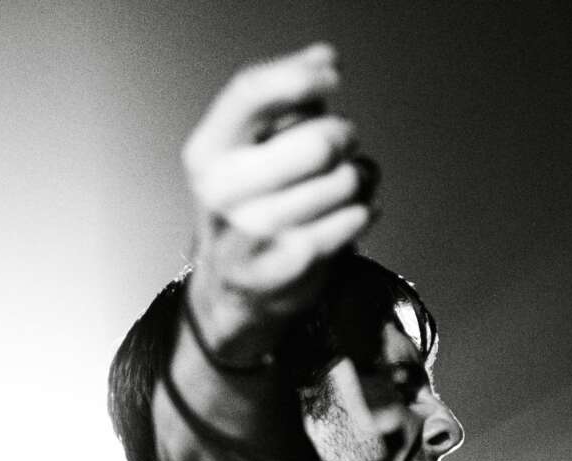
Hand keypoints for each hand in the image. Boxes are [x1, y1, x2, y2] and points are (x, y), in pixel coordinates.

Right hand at [182, 43, 379, 348]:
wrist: (235, 291)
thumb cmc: (252, 209)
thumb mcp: (248, 152)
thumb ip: (284, 103)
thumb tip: (324, 58)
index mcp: (208, 153)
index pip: (251, 94)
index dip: (299, 76)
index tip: (333, 76)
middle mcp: (223, 192)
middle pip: (316, 142)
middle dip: (343, 138)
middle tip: (344, 148)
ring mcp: (253, 233)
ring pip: (341, 183)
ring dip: (358, 179)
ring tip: (349, 186)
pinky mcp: (288, 267)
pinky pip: (350, 222)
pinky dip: (363, 212)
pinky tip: (356, 214)